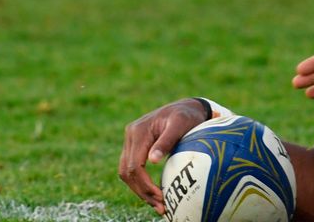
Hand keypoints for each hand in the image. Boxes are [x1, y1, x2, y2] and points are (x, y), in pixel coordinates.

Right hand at [118, 99, 207, 214]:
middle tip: (161, 207)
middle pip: (127, 172)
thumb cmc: (187, 115)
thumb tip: (153, 161)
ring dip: (140, 190)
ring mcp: (131, 140)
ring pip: (127, 172)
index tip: (161, 197)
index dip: (145, 185)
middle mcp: (131, 135)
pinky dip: (140, 182)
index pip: (135, 165)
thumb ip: (167, 141)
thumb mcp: (181, 124)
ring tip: (158, 204)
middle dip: (142, 191)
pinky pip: (133, 168)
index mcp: (139, 131)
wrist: (187, 106)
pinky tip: (154, 194)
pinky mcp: (136, 145)